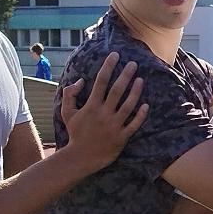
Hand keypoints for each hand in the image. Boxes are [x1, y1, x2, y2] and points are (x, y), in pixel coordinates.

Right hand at [58, 55, 147, 169]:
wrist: (81, 157)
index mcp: (91, 106)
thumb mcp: (67, 113)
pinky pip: (134, 124)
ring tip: (140, 80)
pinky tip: (145, 104)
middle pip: (117, 90)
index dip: (108, 66)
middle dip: (126, 75)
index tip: (115, 55)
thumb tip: (81, 80)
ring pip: (128, 105)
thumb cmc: (75, 133)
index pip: (101, 81)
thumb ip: (70, 94)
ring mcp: (114, 126)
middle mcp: (104, 114)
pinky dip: (140, 114)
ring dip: (135, 91)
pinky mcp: (122, 137)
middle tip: (133, 63)